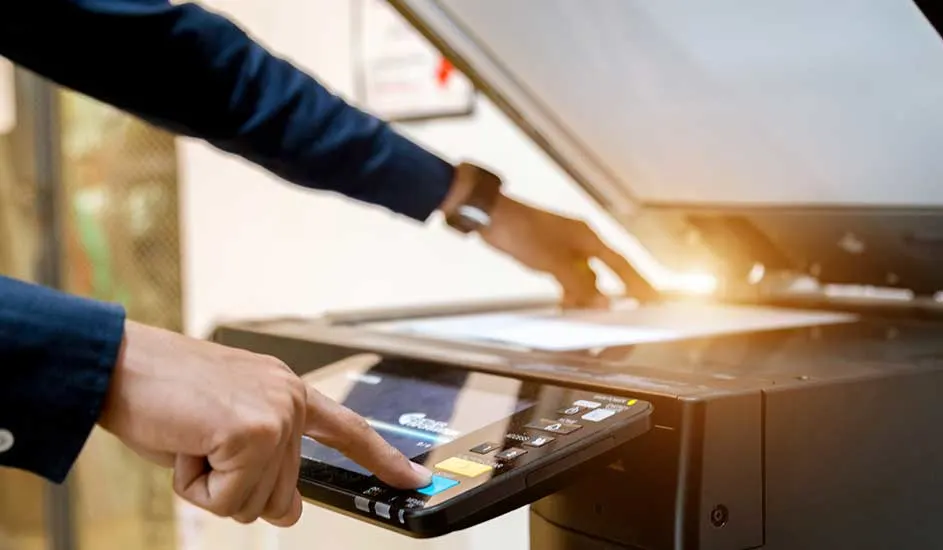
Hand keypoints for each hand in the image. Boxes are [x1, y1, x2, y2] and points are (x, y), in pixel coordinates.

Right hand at [98, 321, 430, 525]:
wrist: (117, 364)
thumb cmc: (162, 394)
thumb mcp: (223, 431)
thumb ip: (263, 466)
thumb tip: (288, 513)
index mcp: (287, 392)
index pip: (348, 430)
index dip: (382, 459)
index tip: (413, 478)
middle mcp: (290, 400)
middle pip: (283, 495)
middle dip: (233, 486)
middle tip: (200, 443)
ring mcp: (276, 415)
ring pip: (254, 503)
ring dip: (211, 485)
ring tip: (191, 438)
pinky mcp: (254, 432)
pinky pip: (228, 501)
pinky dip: (195, 486)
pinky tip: (184, 444)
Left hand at [481, 194, 642, 307]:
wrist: (491, 217)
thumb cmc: (521, 230)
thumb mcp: (553, 262)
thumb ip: (579, 285)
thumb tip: (602, 303)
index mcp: (589, 238)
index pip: (622, 264)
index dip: (639, 283)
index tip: (653, 298)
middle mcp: (581, 242)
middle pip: (605, 273)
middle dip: (612, 296)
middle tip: (623, 316)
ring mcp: (566, 248)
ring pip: (585, 278)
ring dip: (586, 298)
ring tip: (589, 320)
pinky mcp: (550, 253)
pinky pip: (568, 277)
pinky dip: (569, 293)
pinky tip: (567, 307)